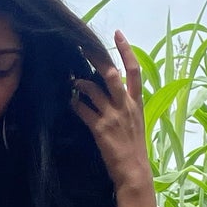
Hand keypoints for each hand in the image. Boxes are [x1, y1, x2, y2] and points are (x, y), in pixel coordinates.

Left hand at [69, 29, 151, 192]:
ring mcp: (113, 117)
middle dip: (96, 58)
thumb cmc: (133, 149)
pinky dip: (75, 104)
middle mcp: (126, 106)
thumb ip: (126, 105)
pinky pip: (83, 110)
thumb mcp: (136, 123)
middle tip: (82, 47)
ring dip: (80, 82)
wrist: (134, 172)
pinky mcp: (101, 129)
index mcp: (137, 103)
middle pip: (111, 74)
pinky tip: (70, 102)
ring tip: (72, 80)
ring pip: (94, 90)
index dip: (126, 51)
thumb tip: (114, 89)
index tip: (118, 34)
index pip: (134, 71)